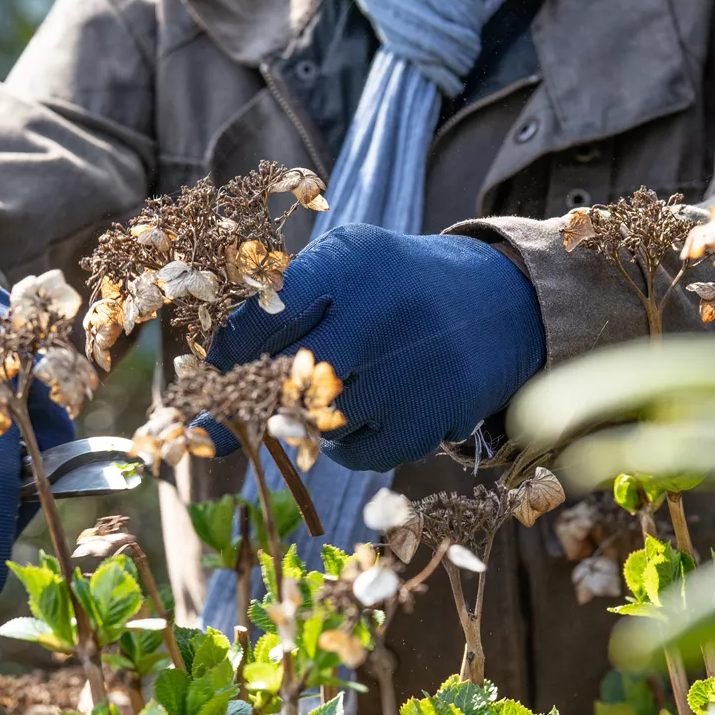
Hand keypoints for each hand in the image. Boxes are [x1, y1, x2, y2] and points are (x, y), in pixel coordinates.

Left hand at [205, 225, 543, 471]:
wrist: (503, 304)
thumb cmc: (398, 288)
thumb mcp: (349, 264)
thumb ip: (284, 303)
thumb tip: (213, 372)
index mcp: (352, 260)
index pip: (265, 313)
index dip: (228, 354)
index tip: (210, 377)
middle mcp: (383, 310)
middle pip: (285, 378)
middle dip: (253, 401)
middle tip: (237, 413)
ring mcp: (411, 368)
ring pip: (317, 422)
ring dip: (307, 420)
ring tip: (334, 392)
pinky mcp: (431, 417)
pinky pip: (355, 454)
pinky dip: (346, 445)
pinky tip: (366, 414)